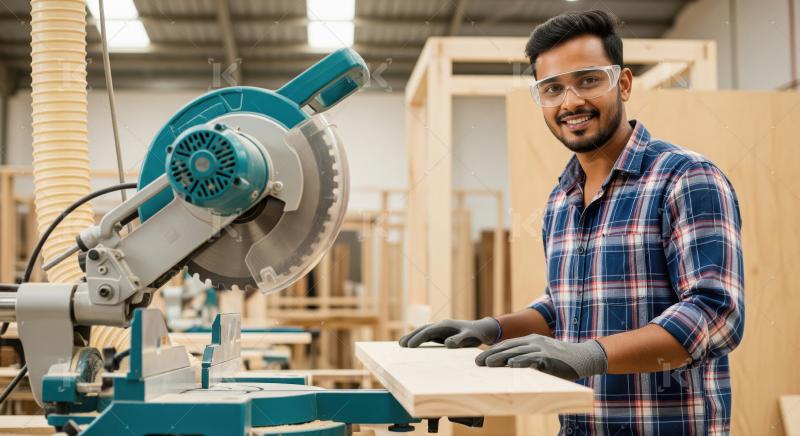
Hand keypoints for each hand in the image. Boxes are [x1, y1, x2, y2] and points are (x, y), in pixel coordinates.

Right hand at [398, 317, 500, 347]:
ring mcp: (440, 329)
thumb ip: (459, 340)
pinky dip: (419, 339)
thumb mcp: (469, 337)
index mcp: (445, 325)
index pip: (428, 331)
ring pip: (423, 332)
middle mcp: (441, 325)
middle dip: (411, 336)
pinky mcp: (442, 333)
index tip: (409, 346)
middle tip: (400, 345)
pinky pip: (427, 336)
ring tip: (402, 344)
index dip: (418, 338)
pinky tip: (413, 344)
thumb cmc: (476, 334)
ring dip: (413, 337)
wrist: (481, 329)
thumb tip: (447, 344)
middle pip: (422, 330)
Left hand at [475, 334, 607, 380]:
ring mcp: (542, 349)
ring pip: (518, 353)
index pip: (508, 344)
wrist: (584, 356)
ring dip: (501, 358)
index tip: (479, 358)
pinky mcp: (550, 358)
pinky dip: (522, 362)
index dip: (493, 350)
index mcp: (531, 340)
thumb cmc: (561, 358)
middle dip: (492, 355)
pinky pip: (534, 360)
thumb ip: (528, 356)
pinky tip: (512, 366)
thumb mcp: (542, 354)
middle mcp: (534, 342)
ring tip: (488, 364)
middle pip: (509, 348)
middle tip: (477, 362)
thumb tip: (510, 364)